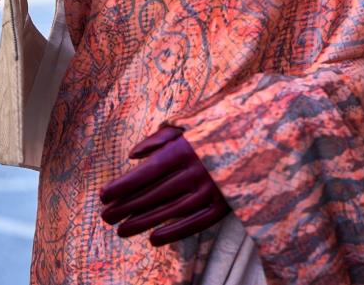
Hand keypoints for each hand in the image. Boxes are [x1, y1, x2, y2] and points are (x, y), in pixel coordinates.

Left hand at [99, 124, 230, 246]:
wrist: (260, 136)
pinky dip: (173, 233)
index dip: (123, 185)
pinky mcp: (224, 206)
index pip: (147, 172)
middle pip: (154, 194)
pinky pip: (194, 224)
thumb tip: (133, 156)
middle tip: (106, 216)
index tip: (103, 195)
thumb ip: (160, 137)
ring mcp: (211, 190)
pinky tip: (153, 239)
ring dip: (142, 222)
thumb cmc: (217, 127)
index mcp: (186, 148)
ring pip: (170, 212)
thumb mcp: (189, 123)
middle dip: (126, 206)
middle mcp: (197, 171)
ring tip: (121, 229)